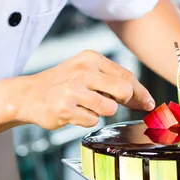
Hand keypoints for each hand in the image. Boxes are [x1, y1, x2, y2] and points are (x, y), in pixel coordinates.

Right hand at [16, 50, 154, 129]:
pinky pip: (92, 121)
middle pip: (124, 90)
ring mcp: (73, 89)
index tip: (149, 103)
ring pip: (110, 108)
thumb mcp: (85, 71)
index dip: (140, 92)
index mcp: (90, 58)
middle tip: (111, 102)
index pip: (125, 75)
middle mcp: (83, 71)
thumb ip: (112, 81)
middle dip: (124, 101)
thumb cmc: (62, 83)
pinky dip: (86, 120)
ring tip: (86, 105)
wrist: (29, 94)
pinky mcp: (65, 109)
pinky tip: (74, 112)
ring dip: (102, 111)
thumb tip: (144, 100)